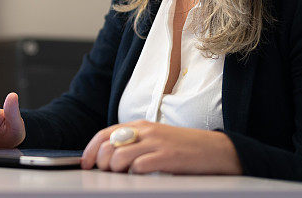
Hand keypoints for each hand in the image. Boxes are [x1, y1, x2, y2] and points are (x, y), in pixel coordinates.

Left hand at [81, 120, 241, 174]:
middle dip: (102, 163)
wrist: (216, 150)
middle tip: (109, 173)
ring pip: (119, 156)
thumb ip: (134, 143)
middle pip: (108, 146)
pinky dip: (134, 174)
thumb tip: (109, 156)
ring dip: (116, 170)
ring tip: (125, 175)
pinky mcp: (167, 156)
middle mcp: (145, 131)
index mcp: (139, 126)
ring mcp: (156, 143)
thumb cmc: (183, 148)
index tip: (86, 163)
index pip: (104, 134)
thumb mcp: (155, 139)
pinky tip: (141, 176)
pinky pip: (139, 166)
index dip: (91, 150)